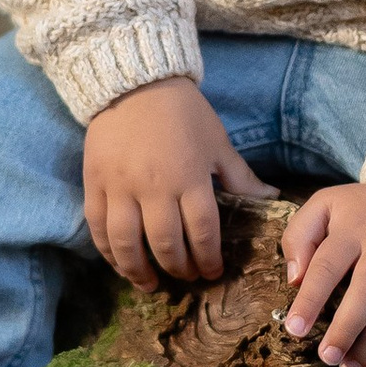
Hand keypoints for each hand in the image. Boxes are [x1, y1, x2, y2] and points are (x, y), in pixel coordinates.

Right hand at [82, 78, 273, 287]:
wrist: (135, 82)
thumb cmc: (183, 112)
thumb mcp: (217, 142)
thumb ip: (240, 177)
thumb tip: (272, 198)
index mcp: (190, 177)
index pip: (202, 232)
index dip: (209, 259)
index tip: (212, 272)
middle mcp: (154, 187)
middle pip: (166, 244)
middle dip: (179, 268)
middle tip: (186, 276)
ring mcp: (120, 187)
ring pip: (127, 243)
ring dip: (140, 271)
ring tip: (151, 284)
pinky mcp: (94, 183)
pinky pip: (98, 227)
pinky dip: (108, 252)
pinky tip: (120, 264)